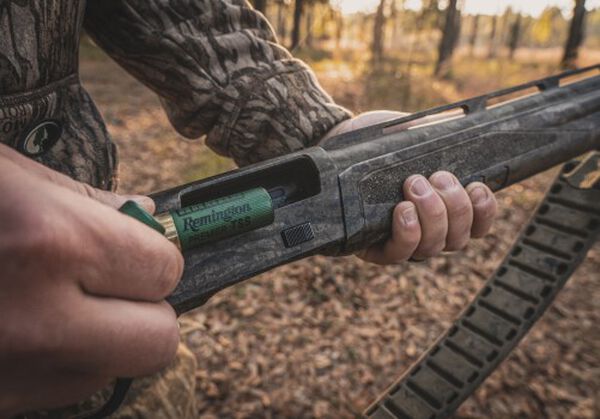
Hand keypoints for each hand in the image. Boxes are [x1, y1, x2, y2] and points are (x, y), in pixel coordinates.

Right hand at [0, 145, 183, 415]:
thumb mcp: (9, 177)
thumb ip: (89, 201)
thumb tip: (149, 218)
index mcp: (51, 242)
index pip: (167, 270)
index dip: (159, 257)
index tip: (143, 250)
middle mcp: (38, 321)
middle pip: (158, 341)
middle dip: (148, 309)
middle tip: (114, 283)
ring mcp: (11, 375)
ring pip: (111, 372)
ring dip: (102, 341)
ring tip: (55, 302)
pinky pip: (60, 391)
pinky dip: (58, 363)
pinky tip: (20, 327)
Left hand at [324, 112, 497, 263]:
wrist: (339, 142)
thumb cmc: (379, 141)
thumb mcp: (414, 133)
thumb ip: (441, 136)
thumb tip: (464, 128)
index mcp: (443, 207)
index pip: (476, 224)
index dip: (484, 212)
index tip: (477, 186)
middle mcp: (426, 230)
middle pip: (457, 238)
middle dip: (455, 206)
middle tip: (439, 177)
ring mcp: (401, 242)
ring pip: (432, 247)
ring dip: (432, 215)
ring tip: (414, 184)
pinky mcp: (374, 248)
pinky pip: (399, 253)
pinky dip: (408, 232)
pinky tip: (402, 210)